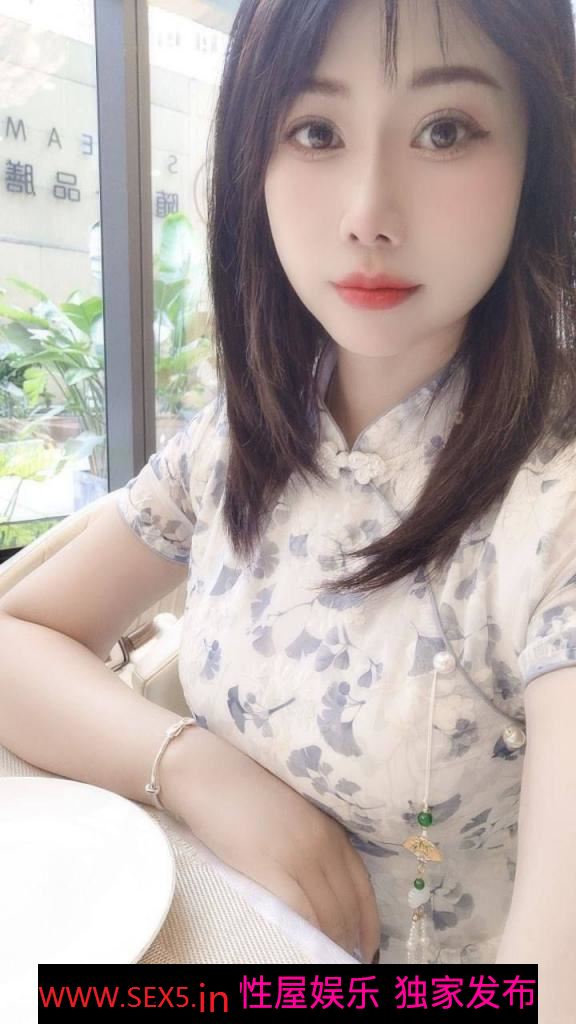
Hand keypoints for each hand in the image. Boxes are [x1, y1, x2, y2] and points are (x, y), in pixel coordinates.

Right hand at [164, 727, 380, 962]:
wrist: (209, 773)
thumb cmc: (245, 790)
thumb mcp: (294, 814)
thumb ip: (313, 841)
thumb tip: (324, 884)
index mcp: (330, 828)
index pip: (363, 884)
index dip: (369, 919)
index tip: (368, 944)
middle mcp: (323, 842)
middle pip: (348, 903)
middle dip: (352, 936)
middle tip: (348, 958)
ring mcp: (299, 855)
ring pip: (328, 912)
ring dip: (331, 940)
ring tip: (327, 956)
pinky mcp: (270, 866)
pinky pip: (300, 910)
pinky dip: (308, 932)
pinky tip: (307, 945)